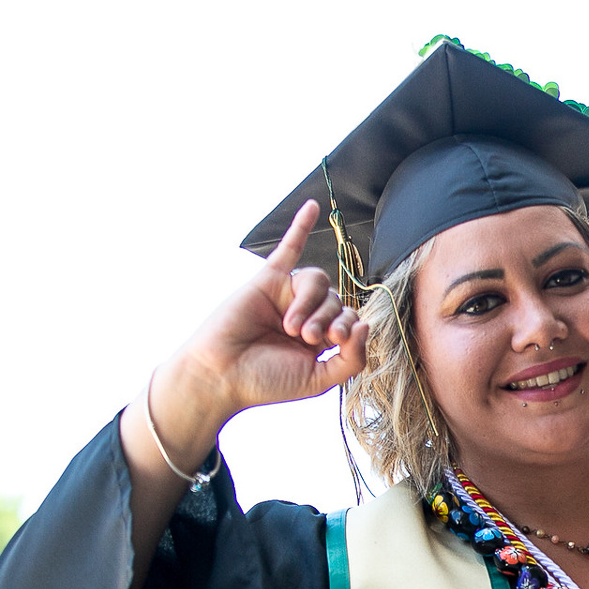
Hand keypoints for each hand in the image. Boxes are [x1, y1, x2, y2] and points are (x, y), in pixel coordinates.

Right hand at [160, 199, 369, 429]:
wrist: (221, 376)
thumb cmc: (266, 382)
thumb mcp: (319, 380)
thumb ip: (352, 360)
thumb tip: (367, 324)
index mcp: (320, 338)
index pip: (351, 320)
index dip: (350, 327)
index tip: (336, 341)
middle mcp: (306, 314)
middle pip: (336, 299)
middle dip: (327, 319)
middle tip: (306, 338)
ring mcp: (286, 295)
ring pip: (317, 280)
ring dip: (309, 302)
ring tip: (291, 327)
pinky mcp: (266, 280)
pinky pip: (288, 248)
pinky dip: (301, 227)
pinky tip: (313, 206)